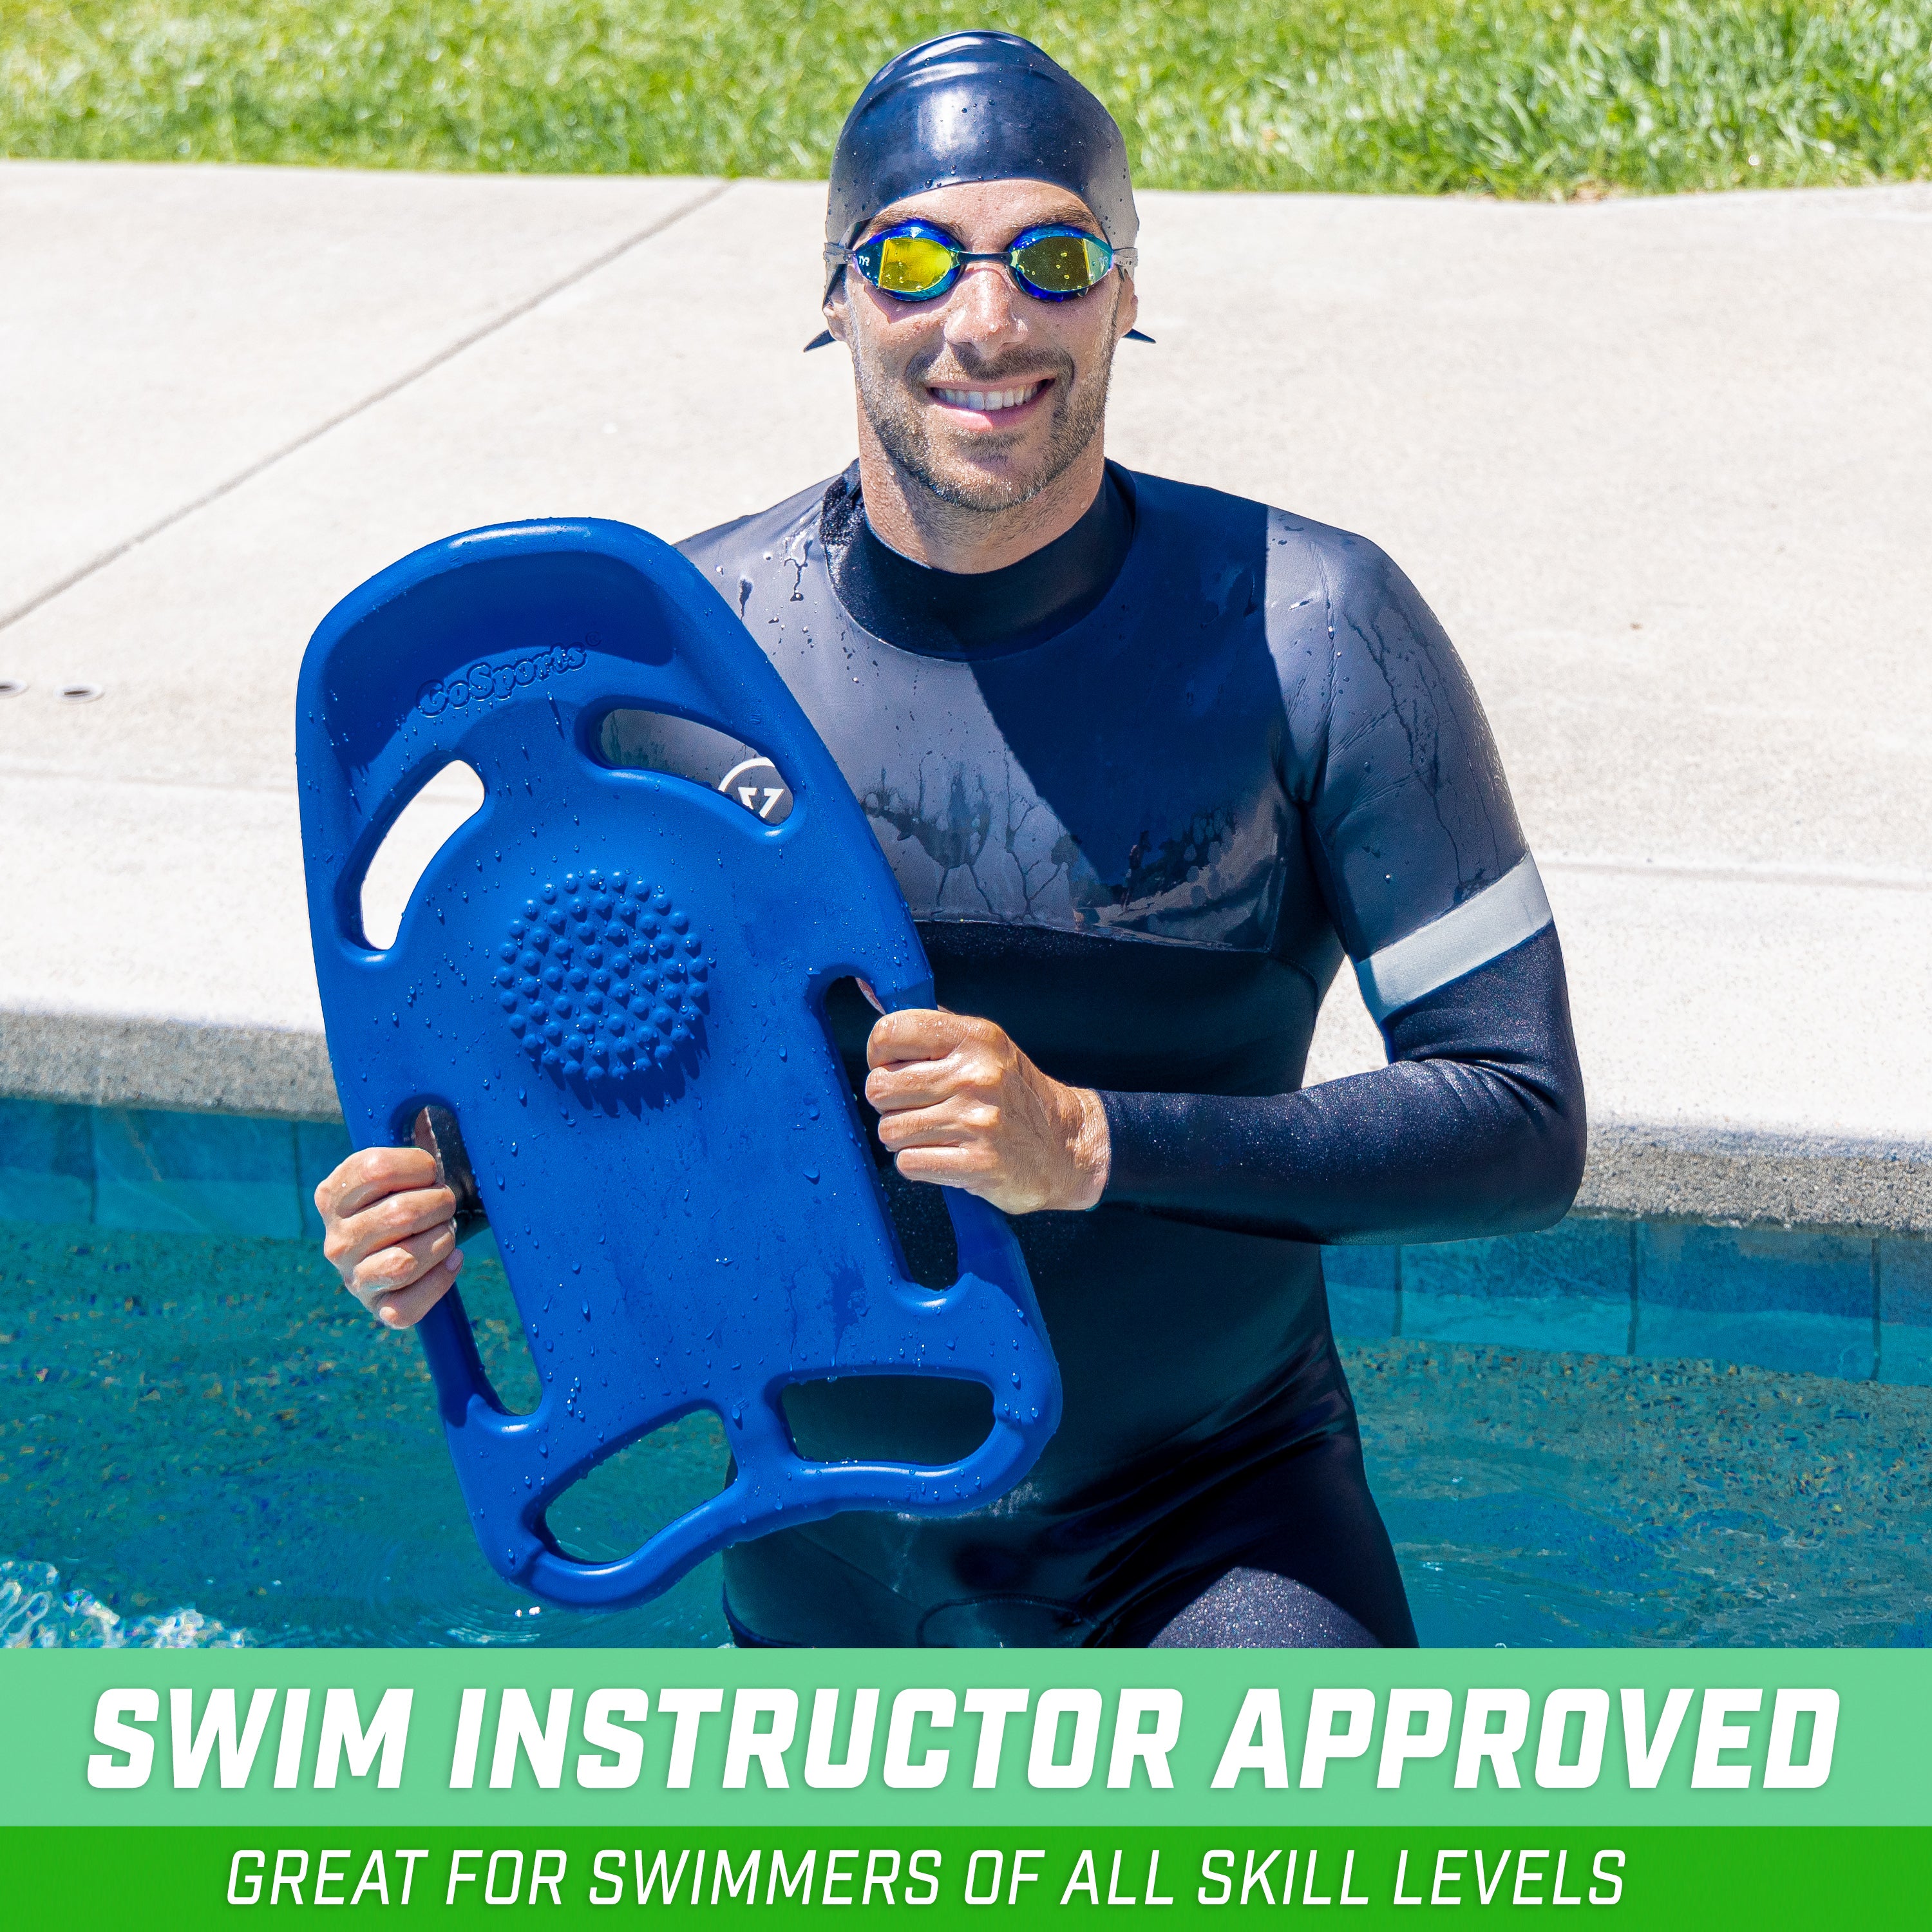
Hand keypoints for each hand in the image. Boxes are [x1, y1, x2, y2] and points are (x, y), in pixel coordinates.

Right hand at [316, 1146, 463, 1329]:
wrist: (406, 1249)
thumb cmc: (410, 1195)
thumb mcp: (401, 1165)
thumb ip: (410, 1138)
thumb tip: (430, 1103)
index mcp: (332, 1195)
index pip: (376, 1168)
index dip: (419, 1166)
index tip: (430, 1170)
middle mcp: (336, 1240)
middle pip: (401, 1214)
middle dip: (440, 1204)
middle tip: (446, 1203)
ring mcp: (353, 1278)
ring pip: (406, 1261)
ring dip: (442, 1240)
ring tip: (446, 1231)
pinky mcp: (378, 1309)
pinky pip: (411, 1304)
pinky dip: (441, 1279)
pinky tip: (451, 1261)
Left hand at [864, 1009, 1109, 1213]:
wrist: (1065, 1146)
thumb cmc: (1012, 1094)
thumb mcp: (983, 1047)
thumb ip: (930, 1025)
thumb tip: (871, 991)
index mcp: (975, 1037)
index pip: (890, 1032)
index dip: (879, 1054)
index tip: (894, 1066)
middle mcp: (977, 1075)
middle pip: (880, 1087)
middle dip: (889, 1103)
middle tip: (916, 1106)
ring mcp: (978, 1121)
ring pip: (890, 1130)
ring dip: (903, 1138)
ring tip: (934, 1132)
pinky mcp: (978, 1164)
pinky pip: (909, 1163)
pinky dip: (918, 1164)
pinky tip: (944, 1155)